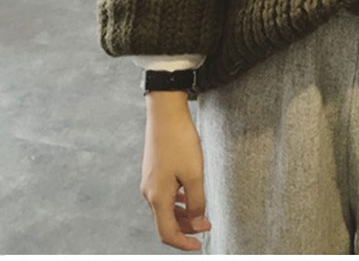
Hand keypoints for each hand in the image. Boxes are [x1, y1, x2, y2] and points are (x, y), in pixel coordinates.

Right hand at [141, 91, 211, 250]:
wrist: (165, 113)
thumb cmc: (180, 141)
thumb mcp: (194, 174)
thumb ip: (197, 201)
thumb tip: (198, 222)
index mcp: (157, 197)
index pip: (167, 233)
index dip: (184, 243)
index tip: (200, 246)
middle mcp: (149, 192)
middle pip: (166, 221)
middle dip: (187, 227)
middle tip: (208, 224)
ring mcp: (149, 181)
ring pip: (165, 208)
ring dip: (183, 214)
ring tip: (202, 211)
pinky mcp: (153, 170)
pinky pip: (164, 194)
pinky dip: (178, 200)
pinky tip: (190, 194)